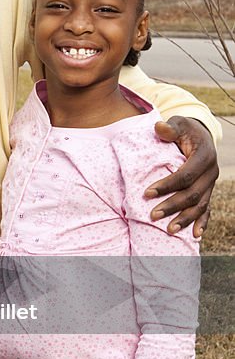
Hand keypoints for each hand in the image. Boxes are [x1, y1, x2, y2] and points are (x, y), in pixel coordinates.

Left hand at [146, 117, 217, 237]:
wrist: (199, 135)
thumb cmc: (184, 130)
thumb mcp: (178, 124)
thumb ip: (169, 128)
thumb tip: (159, 128)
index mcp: (204, 156)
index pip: (186, 175)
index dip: (167, 185)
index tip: (147, 193)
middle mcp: (211, 172)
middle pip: (193, 194)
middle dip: (173, 206)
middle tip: (153, 215)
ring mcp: (211, 184)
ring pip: (200, 205)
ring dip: (185, 219)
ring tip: (169, 230)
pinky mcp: (208, 191)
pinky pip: (207, 209)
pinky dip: (202, 222)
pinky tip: (195, 235)